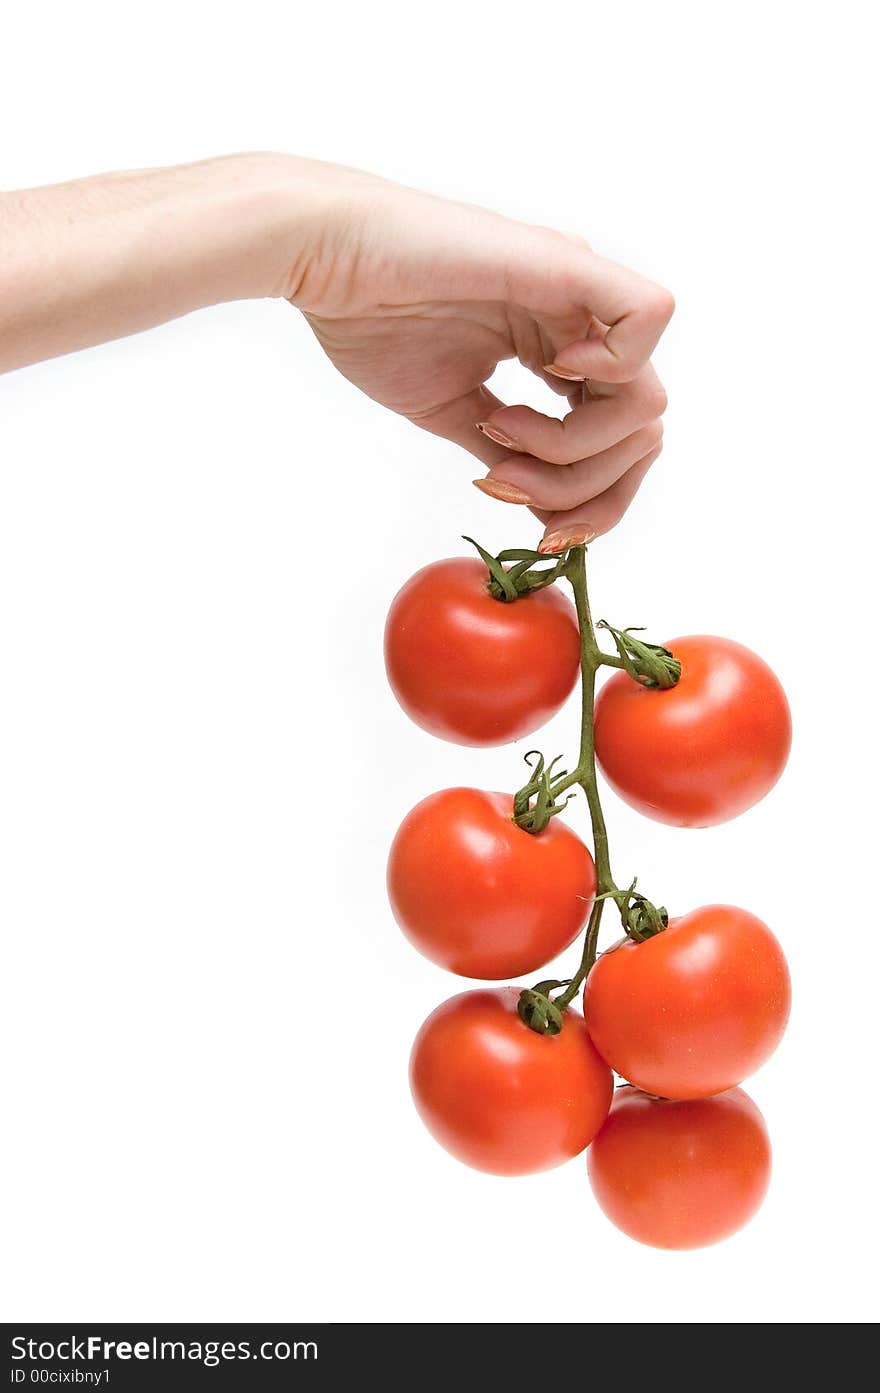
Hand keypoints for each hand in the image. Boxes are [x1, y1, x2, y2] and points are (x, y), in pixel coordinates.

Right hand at [293, 167, 672, 547]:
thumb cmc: (369, 320)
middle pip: (641, 434)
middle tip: (509, 483)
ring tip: (499, 429)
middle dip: (586, 490)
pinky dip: (613, 372)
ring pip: (647, 401)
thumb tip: (544, 512)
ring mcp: (578, 292)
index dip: (591, 501)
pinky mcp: (566, 265)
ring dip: (576, 448)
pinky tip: (549, 376)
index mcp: (554, 349)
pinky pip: (648, 317)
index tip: (538, 527)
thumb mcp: (450, 409)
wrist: (324, 260)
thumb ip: (506, 454)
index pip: (617, 443)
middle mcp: (578, 323)